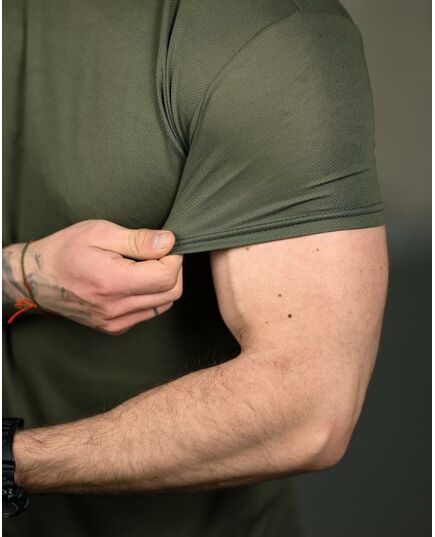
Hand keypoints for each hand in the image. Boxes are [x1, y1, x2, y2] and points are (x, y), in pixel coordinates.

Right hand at [22, 220, 182, 333]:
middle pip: (171, 293)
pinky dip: (151, 295)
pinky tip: (134, 280)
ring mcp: (116, 322)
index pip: (167, 277)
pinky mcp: (115, 328)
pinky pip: (149, 312)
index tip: (163, 244)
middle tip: (155, 253)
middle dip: (172, 269)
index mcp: (113, 283)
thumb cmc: (65, 250)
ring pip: (164, 304)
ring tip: (142, 266)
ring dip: (163, 283)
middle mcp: (116, 309)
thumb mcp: (100, 232)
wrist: (35, 279)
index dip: (173, 257)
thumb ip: (138, 240)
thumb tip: (170, 241)